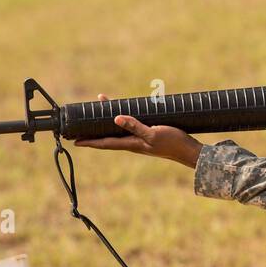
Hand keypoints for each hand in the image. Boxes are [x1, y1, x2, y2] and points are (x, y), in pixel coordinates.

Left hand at [73, 94, 202, 168]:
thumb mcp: (153, 133)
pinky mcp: (149, 135)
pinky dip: (122, 120)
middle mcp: (134, 143)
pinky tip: (123, 115)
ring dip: (106, 124)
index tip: (75, 142)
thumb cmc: (173, 143)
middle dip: (93, 133)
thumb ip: (135, 126)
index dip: (90, 142)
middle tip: (79, 130)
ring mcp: (141, 139)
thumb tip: (115, 118)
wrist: (190, 151)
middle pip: (108, 137)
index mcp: (132, 144)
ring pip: (118, 131)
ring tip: (97, 115)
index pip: (106, 143)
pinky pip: (129, 127)